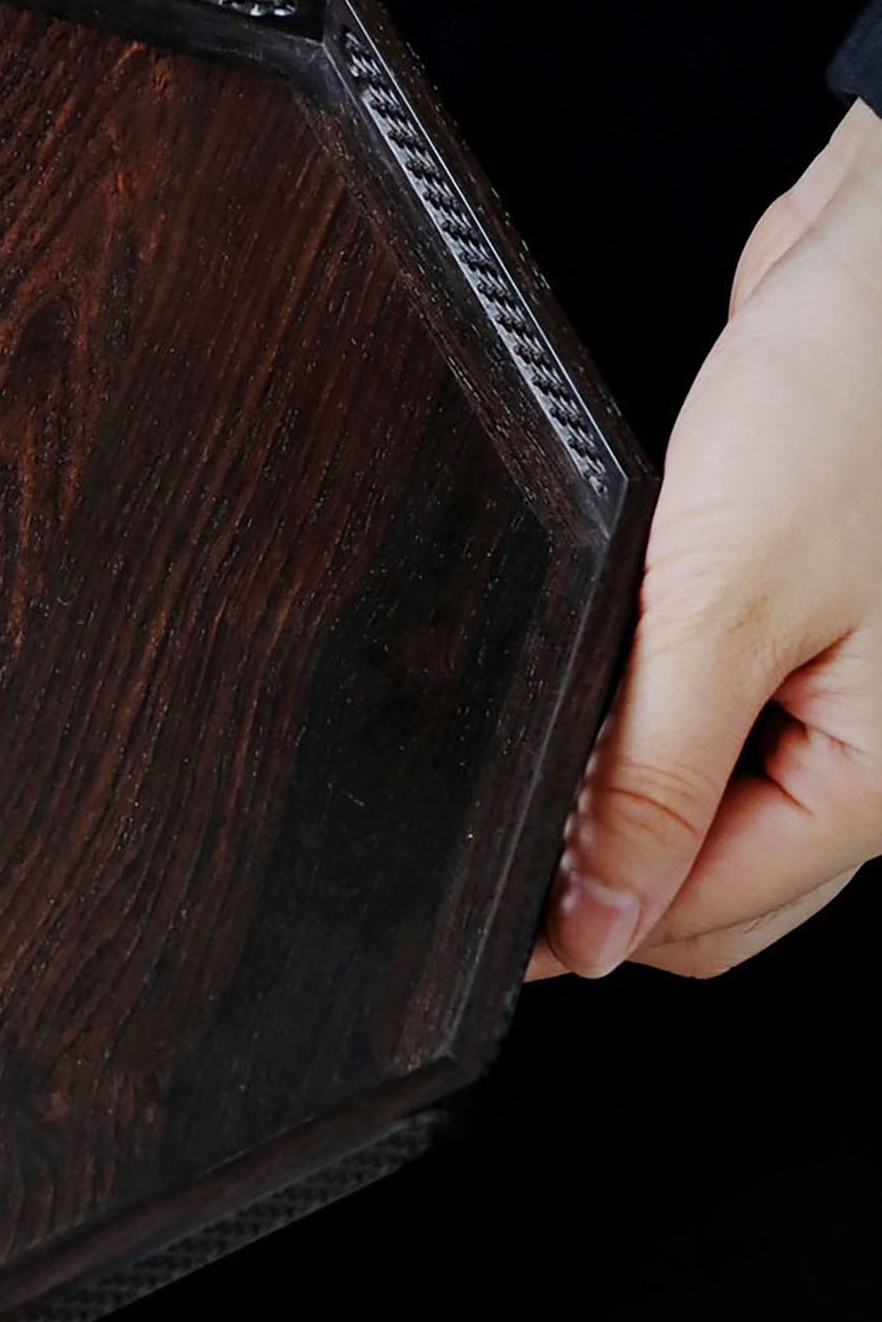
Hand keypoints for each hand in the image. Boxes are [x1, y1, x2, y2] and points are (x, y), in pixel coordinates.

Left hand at [531, 101, 881, 979]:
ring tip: (546, 719)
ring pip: (703, 795)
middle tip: (495, 810)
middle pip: (708, 878)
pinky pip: (704, 703)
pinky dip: (641, 704)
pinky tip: (594, 658)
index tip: (479, 900)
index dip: (582, 920)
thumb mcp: (727, 598)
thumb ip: (655, 772)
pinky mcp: (792, 609)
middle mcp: (869, 748)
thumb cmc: (856, 398)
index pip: (702, 917)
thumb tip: (597, 923)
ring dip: (617, 781)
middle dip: (600, 863)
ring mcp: (836, 683)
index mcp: (879, 780)